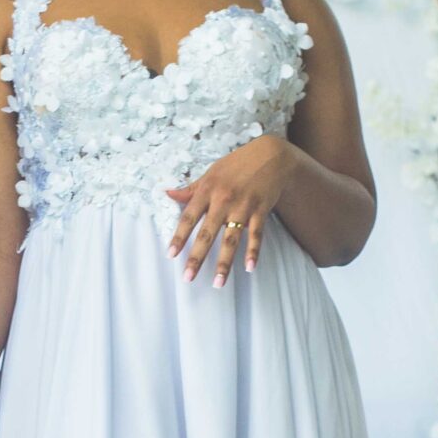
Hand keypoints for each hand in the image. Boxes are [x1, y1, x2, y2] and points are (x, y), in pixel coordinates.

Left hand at [166, 136, 297, 285]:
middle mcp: (223, 200)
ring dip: (225, 262)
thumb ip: (191, 189)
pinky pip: (256, 235)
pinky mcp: (260, 211)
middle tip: (188, 277)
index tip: (171, 255)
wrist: (270, 155)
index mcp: (208, 190)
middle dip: (197, 257)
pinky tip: (249, 268)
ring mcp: (243, 206)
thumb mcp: (211, 173)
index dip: (179, 237)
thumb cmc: (237, 164)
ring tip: (218, 283)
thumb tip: (167, 194)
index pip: (189, 217)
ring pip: (231, 239)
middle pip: (207, 233)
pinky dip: (254, 251)